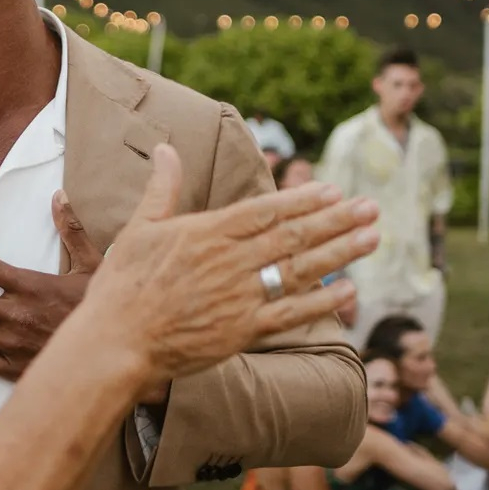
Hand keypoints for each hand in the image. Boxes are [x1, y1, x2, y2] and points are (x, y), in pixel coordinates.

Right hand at [53, 146, 377, 388]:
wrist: (116, 341)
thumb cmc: (122, 285)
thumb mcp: (139, 227)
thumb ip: (162, 188)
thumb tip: (165, 147)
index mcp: (207, 234)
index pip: (266, 211)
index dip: (303, 200)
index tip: (332, 189)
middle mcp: (230, 263)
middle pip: (293, 236)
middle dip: (336, 220)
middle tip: (371, 207)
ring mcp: (239, 298)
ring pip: (300, 270)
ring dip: (340, 253)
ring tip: (372, 237)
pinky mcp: (242, 331)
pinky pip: (291, 314)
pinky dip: (322, 302)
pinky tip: (349, 289)